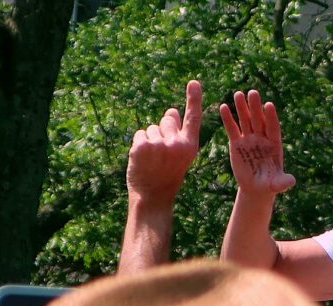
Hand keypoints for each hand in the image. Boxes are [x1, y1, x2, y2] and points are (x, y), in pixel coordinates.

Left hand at [126, 80, 201, 201]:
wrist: (153, 196)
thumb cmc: (166, 175)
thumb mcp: (178, 155)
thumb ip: (177, 134)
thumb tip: (171, 110)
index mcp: (190, 147)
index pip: (193, 118)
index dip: (194, 99)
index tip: (194, 82)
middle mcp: (177, 144)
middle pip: (167, 119)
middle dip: (162, 130)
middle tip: (161, 154)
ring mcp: (159, 145)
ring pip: (152, 128)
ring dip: (149, 139)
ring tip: (152, 159)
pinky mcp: (142, 146)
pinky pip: (140, 134)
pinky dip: (138, 144)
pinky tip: (142, 159)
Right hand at [222, 90, 295, 196]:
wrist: (256, 187)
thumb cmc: (269, 185)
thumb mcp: (277, 184)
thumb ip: (284, 182)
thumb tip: (292, 181)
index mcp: (274, 144)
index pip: (273, 128)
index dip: (271, 117)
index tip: (269, 105)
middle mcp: (262, 138)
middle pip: (259, 120)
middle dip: (256, 107)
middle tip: (253, 92)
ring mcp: (249, 139)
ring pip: (246, 121)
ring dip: (242, 108)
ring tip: (238, 93)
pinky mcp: (237, 143)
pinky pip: (232, 129)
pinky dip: (228, 119)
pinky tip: (224, 107)